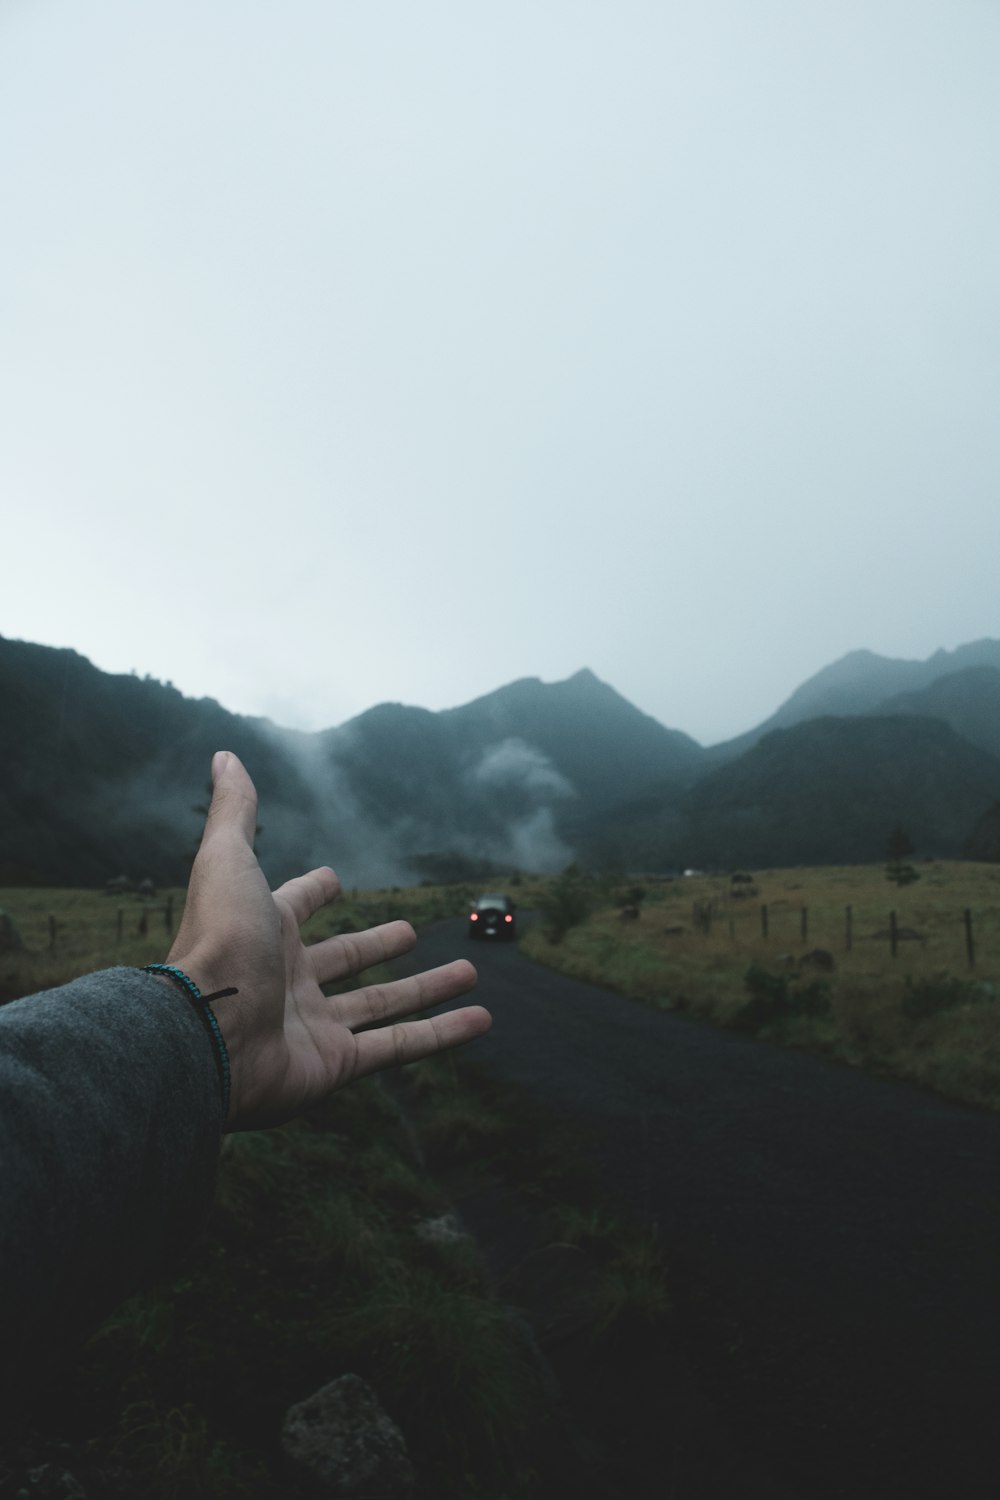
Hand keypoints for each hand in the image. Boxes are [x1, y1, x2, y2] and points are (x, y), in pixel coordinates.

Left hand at [165, 751, 489, 1129]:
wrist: (205, 1034)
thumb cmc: (217, 943)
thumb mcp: (228, 861)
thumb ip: (234, 812)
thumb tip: (223, 754)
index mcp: (264, 931)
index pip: (293, 906)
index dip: (311, 892)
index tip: (333, 879)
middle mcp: (288, 979)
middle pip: (345, 959)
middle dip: (377, 944)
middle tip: (409, 930)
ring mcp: (313, 1026)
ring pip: (383, 1003)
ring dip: (427, 989)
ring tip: (470, 971)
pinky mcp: (337, 1064)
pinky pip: (400, 1046)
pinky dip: (442, 1034)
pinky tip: (481, 1019)